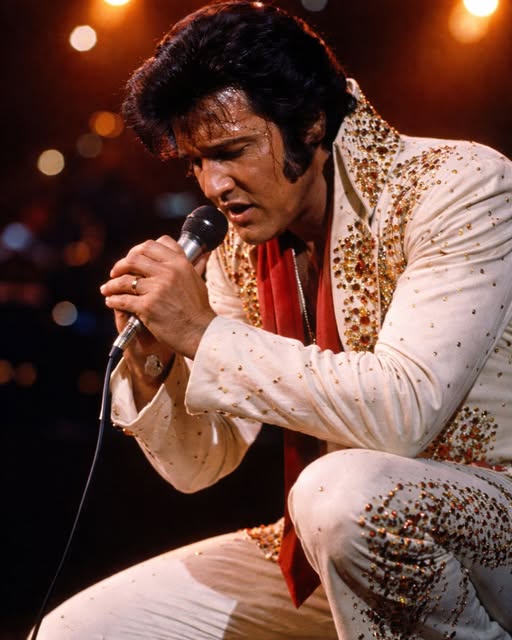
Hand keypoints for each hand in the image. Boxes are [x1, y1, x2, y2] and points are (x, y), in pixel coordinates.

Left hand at [100, 235, 215, 359]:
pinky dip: (113, 300)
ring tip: (107, 289)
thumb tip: (203, 253)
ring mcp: (157, 288)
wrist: (201, 333)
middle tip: (116, 272)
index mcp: (180, 263)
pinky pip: (123, 299)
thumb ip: (193, 266)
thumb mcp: (198, 281)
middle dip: (121, 264)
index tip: (133, 257)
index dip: (139, 249)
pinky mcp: (148, 306)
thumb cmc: (199, 311)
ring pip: (124, 279)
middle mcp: (168, 272)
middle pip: (135, 257)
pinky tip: (111, 301)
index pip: (154, 244)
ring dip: (112, 284)